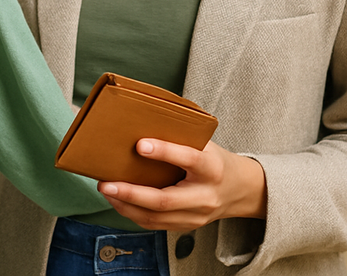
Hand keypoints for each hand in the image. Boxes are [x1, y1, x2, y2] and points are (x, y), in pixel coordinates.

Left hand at [98, 139, 266, 231]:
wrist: (239, 190)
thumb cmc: (214, 159)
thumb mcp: (205, 143)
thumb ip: (179, 136)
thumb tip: (142, 120)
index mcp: (212, 168)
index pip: (189, 159)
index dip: (164, 152)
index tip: (139, 145)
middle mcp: (205, 196)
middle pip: (165, 200)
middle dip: (131, 193)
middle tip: (106, 182)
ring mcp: (196, 216)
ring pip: (156, 217)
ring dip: (126, 205)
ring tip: (106, 190)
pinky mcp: (187, 226)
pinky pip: (156, 224)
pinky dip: (133, 214)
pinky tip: (118, 201)